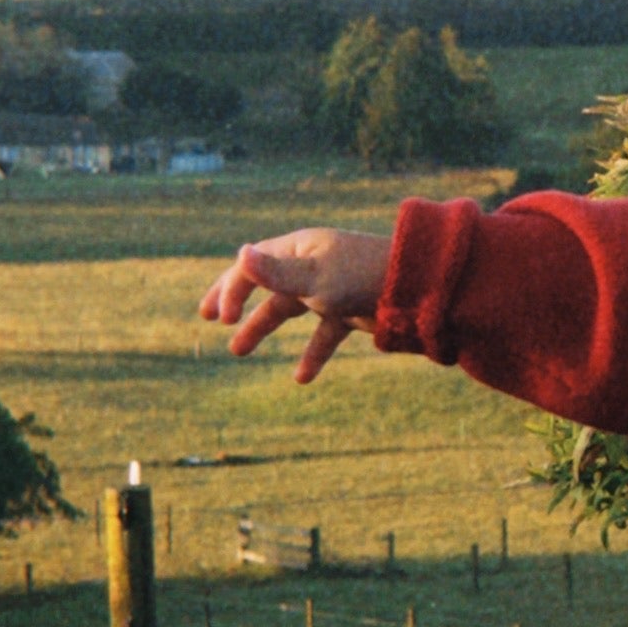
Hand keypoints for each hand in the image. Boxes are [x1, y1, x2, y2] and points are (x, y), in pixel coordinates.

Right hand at [198, 227, 396, 383]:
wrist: (420, 289)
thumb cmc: (364, 277)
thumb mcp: (316, 278)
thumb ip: (277, 274)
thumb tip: (240, 255)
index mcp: (300, 247)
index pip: (253, 265)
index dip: (230, 289)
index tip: (219, 319)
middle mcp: (312, 263)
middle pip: (265, 283)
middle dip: (235, 299)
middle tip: (207, 317)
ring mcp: (331, 287)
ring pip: (289, 309)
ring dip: (262, 328)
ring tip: (237, 351)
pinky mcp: (350, 310)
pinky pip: (323, 333)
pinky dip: (312, 354)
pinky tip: (301, 379)